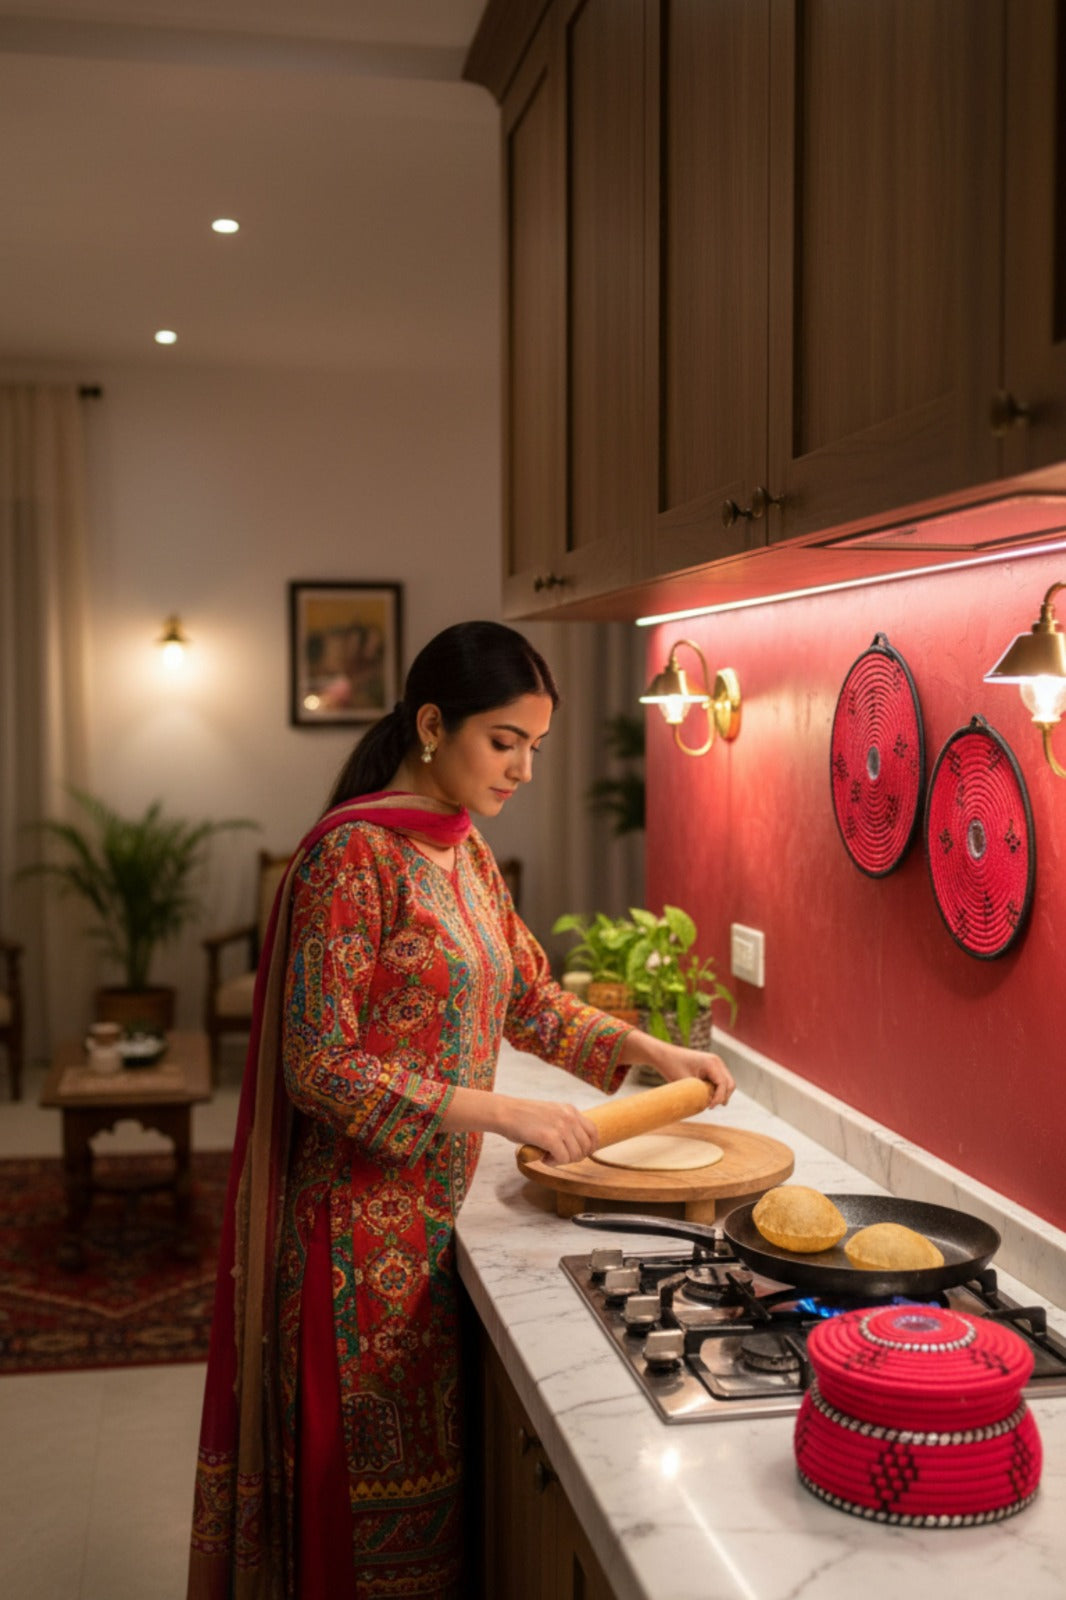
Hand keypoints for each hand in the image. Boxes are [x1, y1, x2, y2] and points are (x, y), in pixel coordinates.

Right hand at [494, 1095, 599, 1165]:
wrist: (506, 1113)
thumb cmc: (524, 1116)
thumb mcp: (551, 1114)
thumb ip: (564, 1124)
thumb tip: (576, 1145)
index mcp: (570, 1110)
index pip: (593, 1131)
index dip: (590, 1147)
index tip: (581, 1154)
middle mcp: (569, 1117)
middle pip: (586, 1146)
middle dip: (575, 1157)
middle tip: (559, 1157)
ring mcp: (561, 1127)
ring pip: (575, 1155)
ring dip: (563, 1160)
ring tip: (548, 1156)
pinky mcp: (550, 1138)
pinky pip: (562, 1159)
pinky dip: (554, 1163)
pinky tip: (544, 1158)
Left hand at [620, 1031, 734, 1108]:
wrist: (664, 1055)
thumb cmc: (672, 1067)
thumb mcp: (686, 1083)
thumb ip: (700, 1094)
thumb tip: (708, 1107)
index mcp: (712, 1063)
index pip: (724, 1084)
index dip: (719, 1098)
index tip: (710, 1107)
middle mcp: (717, 1061)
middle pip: (730, 1084)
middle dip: (723, 1097)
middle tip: (710, 1106)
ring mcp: (715, 1063)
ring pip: (727, 1083)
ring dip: (721, 1094)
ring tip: (710, 1103)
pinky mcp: (712, 1067)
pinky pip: (720, 1080)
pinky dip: (717, 1089)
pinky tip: (708, 1096)